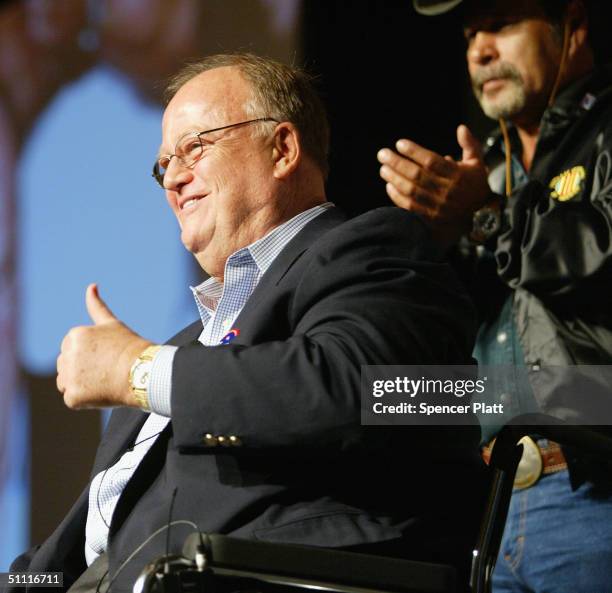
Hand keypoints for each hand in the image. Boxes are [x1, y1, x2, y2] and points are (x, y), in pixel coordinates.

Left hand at [56, 283, 153, 409]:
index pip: (71, 349)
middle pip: (65, 366)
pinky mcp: (74, 395)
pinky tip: (102, 392)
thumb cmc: (131, 347)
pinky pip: (73, 399)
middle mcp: (67, 354)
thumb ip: (96, 306)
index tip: (107, 356)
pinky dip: (86, 400)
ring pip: (66, 383)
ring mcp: (69, 376)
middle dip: (82, 370)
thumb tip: (91, 285)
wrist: (145, 371)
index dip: (89, 355)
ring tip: (104, 381)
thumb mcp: (111, 324)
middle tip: (107, 370)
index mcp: (74, 335)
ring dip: (81, 385)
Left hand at [378, 125, 490, 247]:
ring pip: (411, 191)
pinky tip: (389, 186)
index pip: (432, 161)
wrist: (481, 215)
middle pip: (417, 175)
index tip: (400, 144)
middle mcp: (447, 190)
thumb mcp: (477, 163)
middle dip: (397, 163)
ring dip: (394, 179)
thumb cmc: (475, 185)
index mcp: (458, 175)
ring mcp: (438, 205)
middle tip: (382, 154)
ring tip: (383, 168)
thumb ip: (470, 144)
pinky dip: (397, 197)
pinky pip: (410, 207)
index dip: (414, 152)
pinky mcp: (431, 218)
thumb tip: (461, 128)